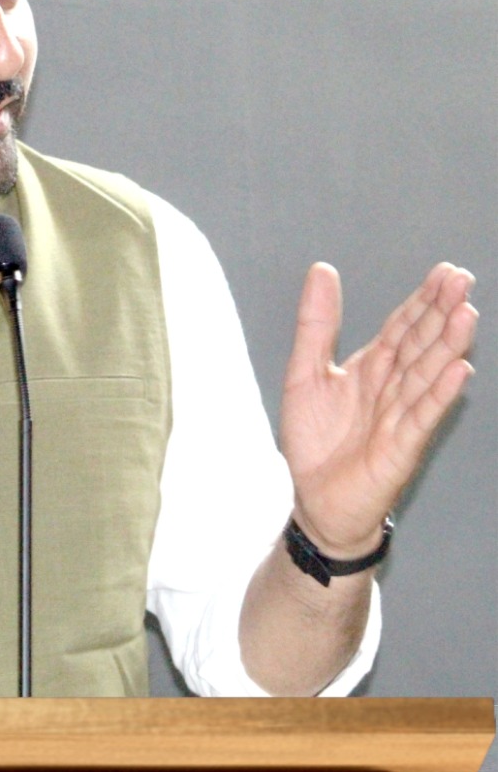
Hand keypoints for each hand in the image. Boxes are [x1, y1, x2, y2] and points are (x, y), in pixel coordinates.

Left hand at [280, 262, 475, 556]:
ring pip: (427, 376)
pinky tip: (458, 372)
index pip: (403, 328)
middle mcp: (392, 388)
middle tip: (461, 280)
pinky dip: (439, 395)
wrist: (312, 500)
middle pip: (421, 345)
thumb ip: (317, 325)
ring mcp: (400, 417)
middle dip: (441, 313)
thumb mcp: (305, 373)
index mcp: (372, 369)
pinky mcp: (400, 448)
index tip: (445, 272)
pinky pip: (422, 418)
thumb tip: (323, 270)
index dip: (422, 301)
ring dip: (448, 347)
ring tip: (466, 314)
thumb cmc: (314, 441)